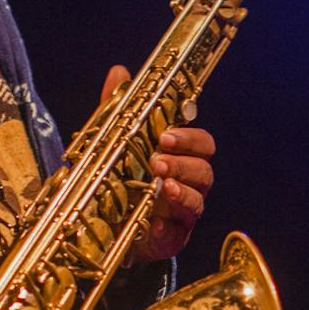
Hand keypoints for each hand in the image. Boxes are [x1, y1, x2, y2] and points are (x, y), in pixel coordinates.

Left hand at [100, 65, 214, 261]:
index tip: (166, 135)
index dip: (189, 138)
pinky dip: (169, 225)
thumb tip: (119, 71)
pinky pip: (181, 231)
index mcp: (179, 158)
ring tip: (160, 185)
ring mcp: (183, 212)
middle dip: (184, 162)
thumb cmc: (117, 181)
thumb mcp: (111, 143)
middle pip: (205, 169)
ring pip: (198, 198)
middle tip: (157, 160)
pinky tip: (155, 221)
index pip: (201, 143)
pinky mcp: (175, 237)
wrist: (103, 229)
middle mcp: (188, 183)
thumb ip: (117, 109)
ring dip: (181, 190)